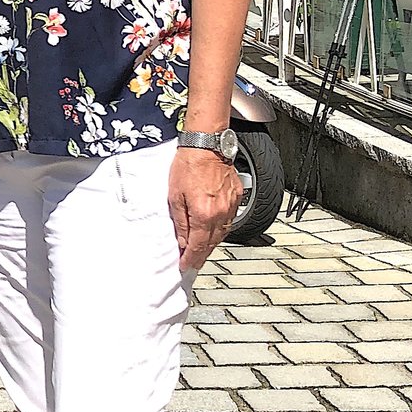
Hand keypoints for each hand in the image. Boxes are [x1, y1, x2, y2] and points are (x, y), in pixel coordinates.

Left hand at [168, 147, 241, 273]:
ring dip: (211, 244)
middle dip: (201, 255)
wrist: (206, 145)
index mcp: (204, 214)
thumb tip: (183, 241)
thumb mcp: (174, 197)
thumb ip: (180, 222)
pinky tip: (212, 230)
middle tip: (193, 262)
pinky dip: (220, 229)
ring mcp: (231, 206)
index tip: (185, 265)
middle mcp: (221, 213)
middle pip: (212, 243)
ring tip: (201, 249)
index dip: (191, 259)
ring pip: (223, 234)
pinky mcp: (237, 197)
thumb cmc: (188, 165)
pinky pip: (229, 220)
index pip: (198, 246)